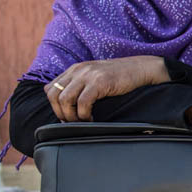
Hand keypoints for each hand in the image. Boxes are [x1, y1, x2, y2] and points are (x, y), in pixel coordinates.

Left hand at [45, 56, 168, 120]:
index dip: (54, 106)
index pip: (50, 89)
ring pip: (65, 99)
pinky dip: (84, 115)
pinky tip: (92, 119)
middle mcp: (77, 70)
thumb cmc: (121, 77)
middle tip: (72, 123)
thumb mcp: (95, 77)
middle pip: (54, 95)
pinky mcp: (99, 82)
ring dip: (71, 116)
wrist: (141, 68)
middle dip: (60, 113)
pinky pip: (83, 102)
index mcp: (74, 69)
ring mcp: (88, 75)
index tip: (66, 116)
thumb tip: (70, 106)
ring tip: (82, 121)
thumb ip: (81, 86)